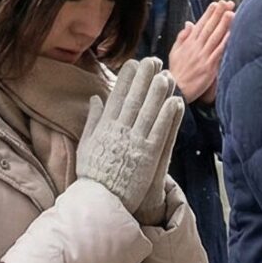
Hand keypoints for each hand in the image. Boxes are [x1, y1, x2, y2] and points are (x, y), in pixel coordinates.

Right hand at [75, 57, 186, 220]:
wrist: (100, 201)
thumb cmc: (92, 175)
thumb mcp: (86, 144)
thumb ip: (92, 120)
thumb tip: (96, 98)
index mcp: (104, 127)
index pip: (116, 96)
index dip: (126, 78)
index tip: (134, 63)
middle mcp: (119, 131)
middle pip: (134, 98)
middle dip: (144, 78)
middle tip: (153, 61)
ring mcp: (134, 142)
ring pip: (149, 111)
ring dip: (158, 91)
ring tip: (167, 75)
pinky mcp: (148, 155)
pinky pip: (160, 131)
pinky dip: (168, 115)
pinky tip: (175, 101)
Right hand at [167, 0, 233, 104]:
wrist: (176, 89)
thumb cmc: (176, 71)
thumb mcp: (175, 52)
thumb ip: (182, 37)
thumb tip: (189, 23)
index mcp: (188, 43)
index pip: (200, 24)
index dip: (209, 13)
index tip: (217, 3)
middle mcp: (195, 47)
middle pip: (209, 27)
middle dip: (218, 14)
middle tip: (227, 3)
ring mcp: (203, 56)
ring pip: (215, 37)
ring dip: (223, 24)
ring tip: (231, 13)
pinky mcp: (209, 67)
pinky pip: (218, 52)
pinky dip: (225, 42)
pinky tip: (231, 34)